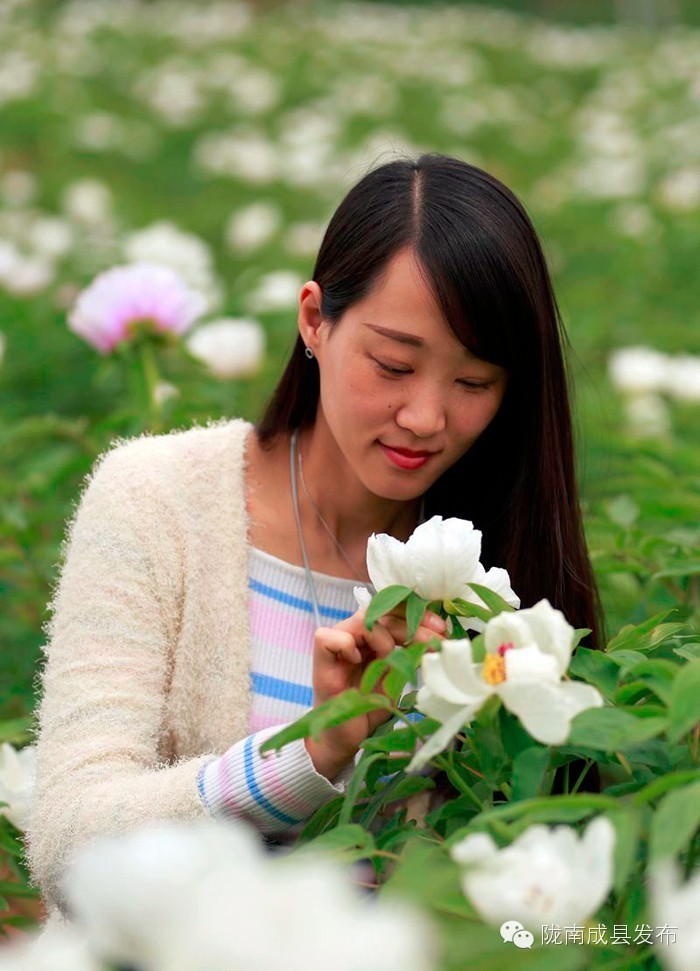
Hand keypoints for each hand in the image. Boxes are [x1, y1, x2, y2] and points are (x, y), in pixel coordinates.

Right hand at [305, 604, 446, 777]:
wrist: (346, 739)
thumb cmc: (368, 709)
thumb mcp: (396, 678)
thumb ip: (408, 656)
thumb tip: (437, 639)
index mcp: (371, 639)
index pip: (393, 613)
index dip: (417, 616)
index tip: (441, 631)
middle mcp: (354, 636)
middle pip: (381, 613)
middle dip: (412, 625)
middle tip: (435, 641)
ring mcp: (336, 647)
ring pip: (360, 620)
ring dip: (384, 637)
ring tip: (389, 661)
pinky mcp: (320, 662)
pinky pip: (327, 637)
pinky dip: (345, 644)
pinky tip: (357, 659)